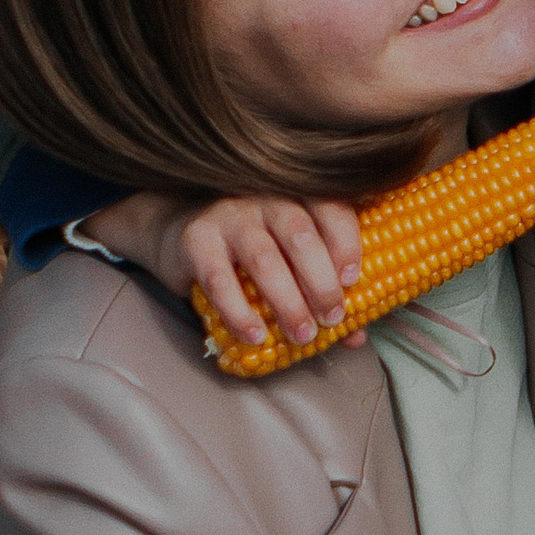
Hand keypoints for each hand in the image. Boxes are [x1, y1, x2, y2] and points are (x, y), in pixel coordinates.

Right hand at [85, 190, 362, 350]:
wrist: (178, 235)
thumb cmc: (248, 253)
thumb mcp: (288, 265)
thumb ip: (324, 291)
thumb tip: (356, 338)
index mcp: (297, 196)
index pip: (331, 208)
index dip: (346, 242)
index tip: (353, 280)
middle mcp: (265, 198)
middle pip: (301, 235)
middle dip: (321, 281)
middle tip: (332, 319)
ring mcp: (229, 215)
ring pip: (264, 259)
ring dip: (287, 301)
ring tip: (302, 335)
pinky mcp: (197, 239)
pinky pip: (220, 280)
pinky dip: (240, 312)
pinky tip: (256, 336)